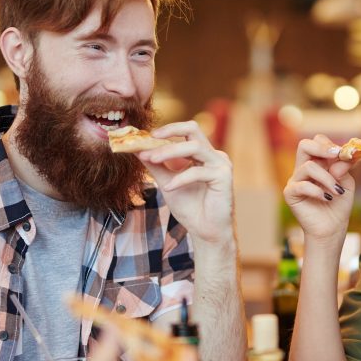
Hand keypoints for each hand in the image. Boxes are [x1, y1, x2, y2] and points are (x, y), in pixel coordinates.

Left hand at [137, 121, 233, 245]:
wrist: (205, 231)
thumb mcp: (167, 182)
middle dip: (169, 132)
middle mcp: (213, 155)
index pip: (186, 131)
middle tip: (149, 140)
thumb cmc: (190, 208)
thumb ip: (156, 166)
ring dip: (170, 152)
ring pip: (194, 146)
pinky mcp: (224, 176)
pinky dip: (180, 178)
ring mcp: (221, 164)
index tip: (145, 136)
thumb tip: (137, 150)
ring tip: (152, 160)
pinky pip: (198, 171)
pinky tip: (168, 187)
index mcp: (202, 154)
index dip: (166, 130)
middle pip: (193, 129)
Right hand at [283, 136, 354, 241]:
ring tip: (337, 191)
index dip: (330, 145)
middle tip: (334, 155)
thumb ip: (344, 169)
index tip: (343, 153)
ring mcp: (296, 180)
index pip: (317, 143)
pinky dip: (317, 191)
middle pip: (304, 145)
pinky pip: (302, 185)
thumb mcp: (346, 183)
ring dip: (327, 178)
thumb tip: (338, 158)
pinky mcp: (290, 194)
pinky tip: (327, 198)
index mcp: (318, 163)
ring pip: (309, 166)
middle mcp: (304, 169)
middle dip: (321, 148)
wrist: (332, 228)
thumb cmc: (338, 205)